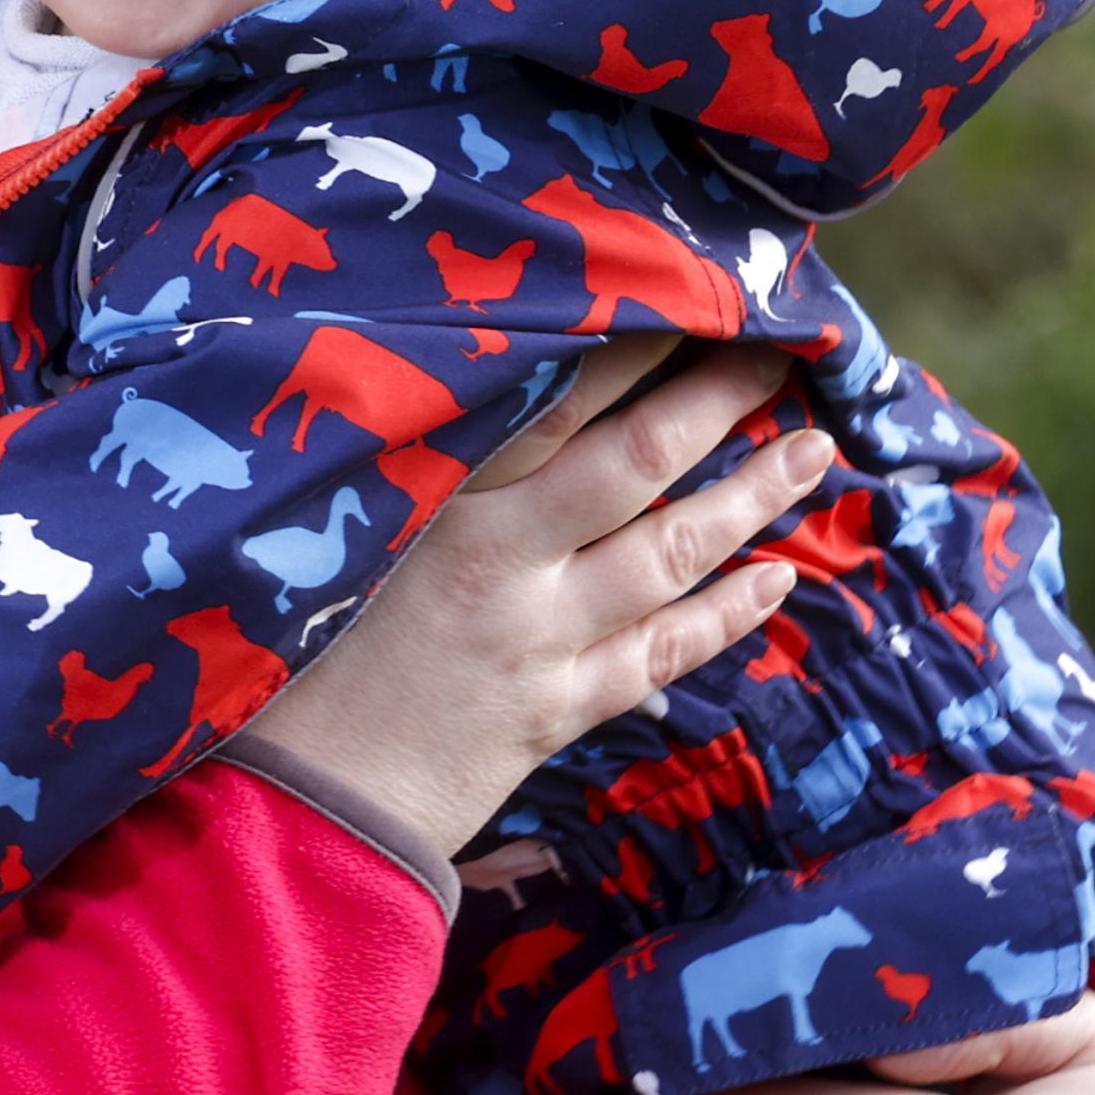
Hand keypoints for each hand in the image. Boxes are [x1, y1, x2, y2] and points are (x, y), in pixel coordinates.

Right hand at [243, 340, 830, 856]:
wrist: (284, 797)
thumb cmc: (280, 650)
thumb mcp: (336, 532)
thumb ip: (410, 468)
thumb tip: (483, 384)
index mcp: (440, 501)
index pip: (559, 397)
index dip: (636, 343)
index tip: (693, 296)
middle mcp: (502, 561)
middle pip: (637, 462)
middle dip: (716, 403)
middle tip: (781, 354)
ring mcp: (538, 640)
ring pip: (668, 554)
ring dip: (749, 499)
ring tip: (814, 450)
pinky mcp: (553, 711)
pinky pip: (660, 655)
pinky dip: (723, 616)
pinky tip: (775, 581)